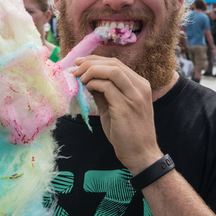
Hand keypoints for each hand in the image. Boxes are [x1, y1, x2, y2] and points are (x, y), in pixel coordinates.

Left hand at [72, 55, 162, 173]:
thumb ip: (104, 93)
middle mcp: (140, 87)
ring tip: (79, 78)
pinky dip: (94, 84)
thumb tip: (87, 80)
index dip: (96, 60)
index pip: (116, 64)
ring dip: (92, 71)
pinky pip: (107, 87)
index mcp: (140, 85)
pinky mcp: (125, 107)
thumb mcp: (115, 107)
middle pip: (114, 64)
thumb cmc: (127, 133)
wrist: (140, 154)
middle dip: (91, 63)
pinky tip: (86, 88)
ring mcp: (135, 97)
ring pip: (112, 70)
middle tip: (75, 69)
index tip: (79, 64)